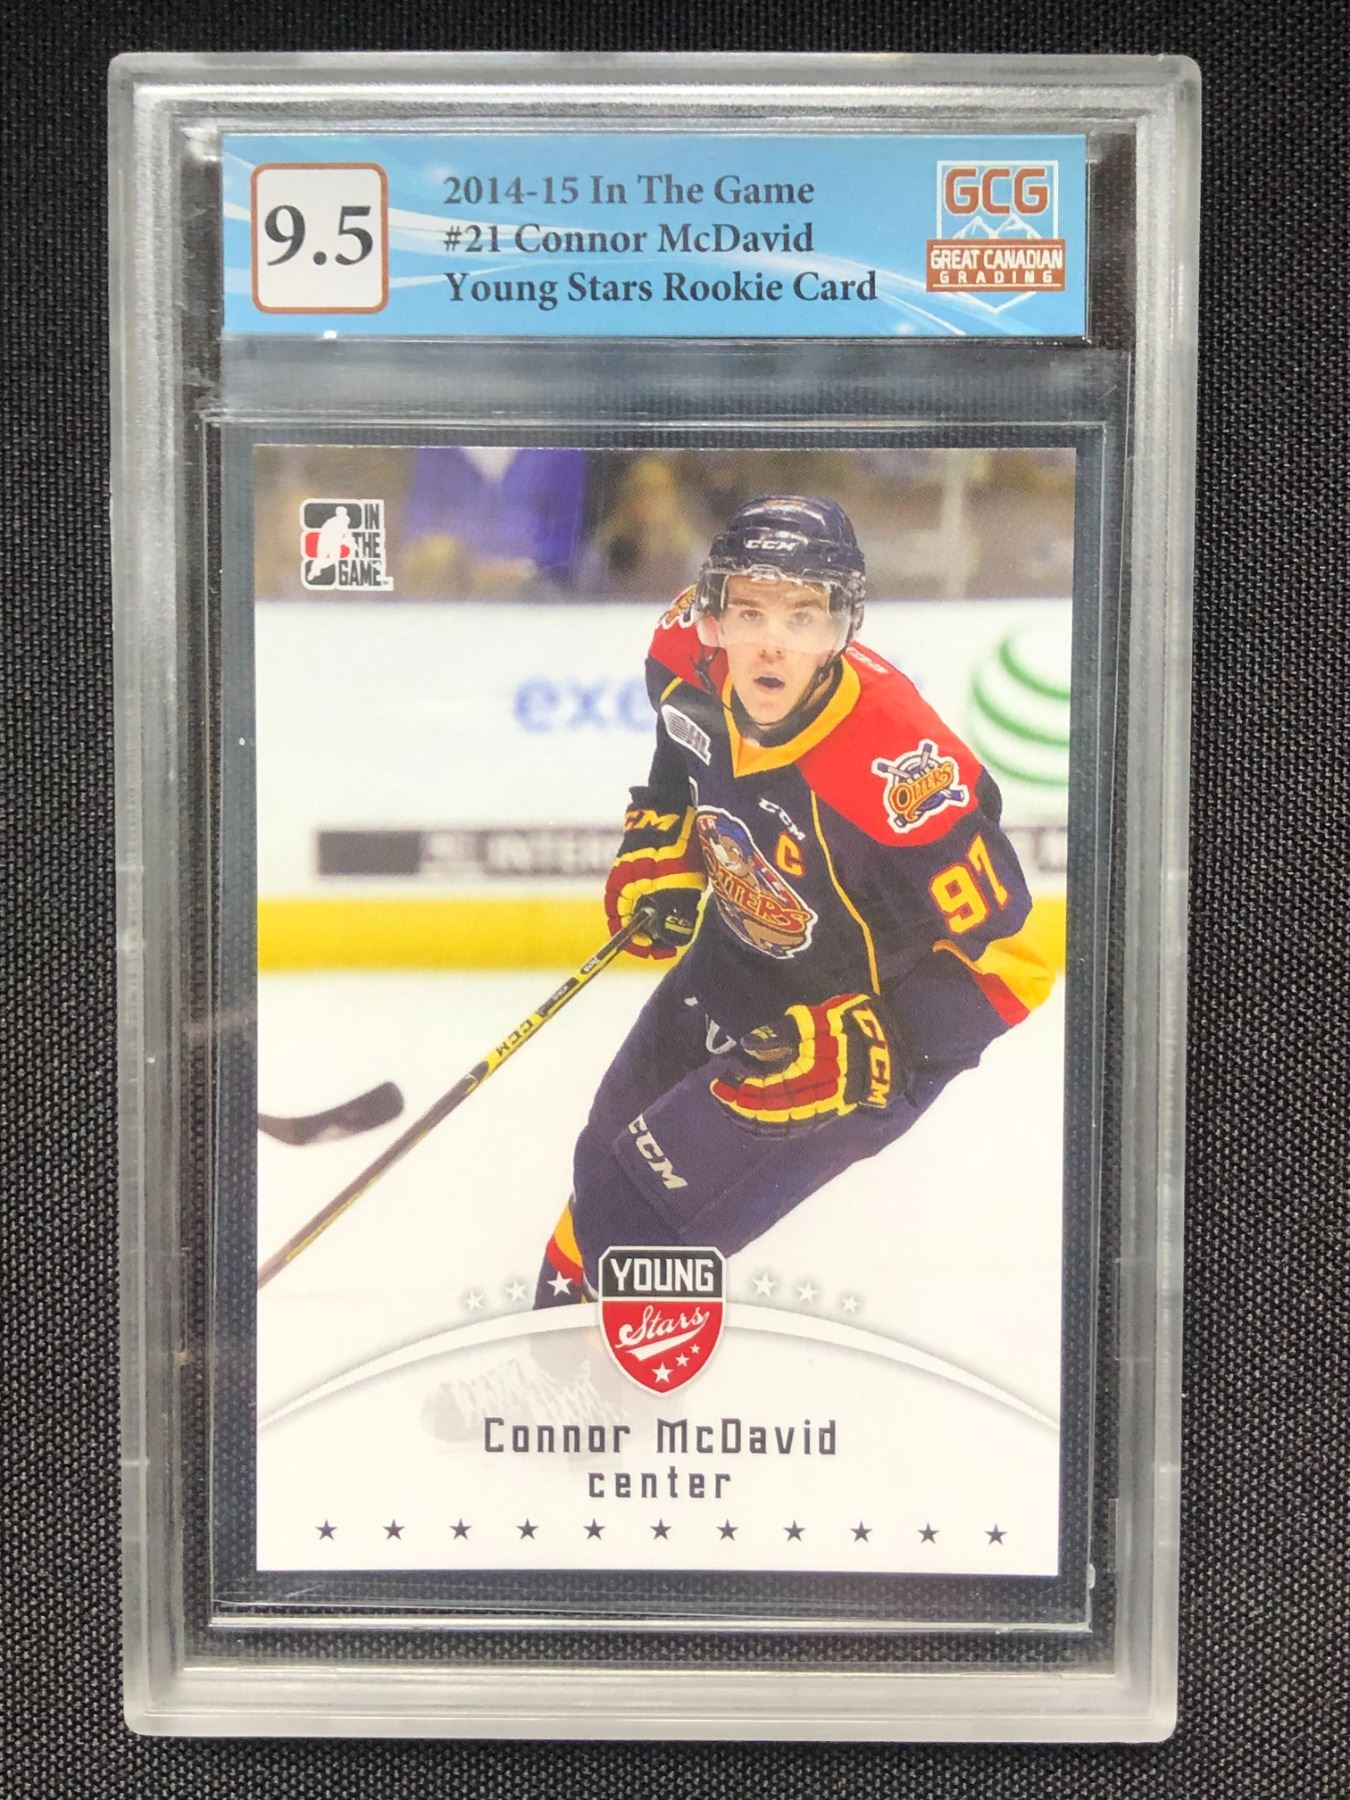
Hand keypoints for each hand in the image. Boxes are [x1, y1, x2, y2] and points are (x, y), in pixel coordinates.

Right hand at [604, 791, 705, 959]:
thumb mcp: (676, 888)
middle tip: (676, 937)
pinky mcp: (652, 852)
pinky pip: (657, 880)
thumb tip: (670, 940)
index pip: (619, 925)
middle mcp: (624, 877)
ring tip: (686, 913)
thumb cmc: (673, 846)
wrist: (677, 801)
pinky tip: (689, 890)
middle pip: (634, 913)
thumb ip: (671, 917)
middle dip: (655, 928)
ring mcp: (637, 863)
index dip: (637, 943)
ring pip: (647, 897)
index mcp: (620, 887)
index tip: (658, 951)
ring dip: (664, 909)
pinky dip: (670, 892)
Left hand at [711, 994, 900, 1133]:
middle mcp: (816, 1100)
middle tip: (720, 1094)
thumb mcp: (819, 1018)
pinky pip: (795, 1126)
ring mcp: (824, 1109)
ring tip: (734, 1108)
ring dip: (754, 1120)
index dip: (739, 1091)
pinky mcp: (830, 1110)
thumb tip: (749, 1045)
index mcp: (811, 1077)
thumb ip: (784, 1032)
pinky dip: (774, 1125)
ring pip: (781, 1125)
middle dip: (740, 1108)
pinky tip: (761, 1118)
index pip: (765, 1093)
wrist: (896, 1044)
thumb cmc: (855, 1024)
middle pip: (769, 1115)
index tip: (719, 1079)